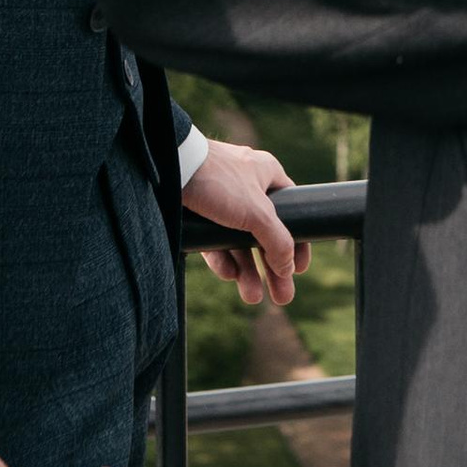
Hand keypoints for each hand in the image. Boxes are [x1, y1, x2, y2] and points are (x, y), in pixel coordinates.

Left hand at [181, 136, 298, 307]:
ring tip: (252, 297)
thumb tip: (289, 268)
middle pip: (265, 235)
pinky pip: (214, 241)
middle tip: (282, 297)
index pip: (292, 213)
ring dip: (247, 271)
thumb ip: (278, 241)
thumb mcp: (258, 213)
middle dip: (273, 268)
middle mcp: (246, 187)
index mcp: (266, 175)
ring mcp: (221, 200)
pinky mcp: (198, 213)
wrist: (168, 169)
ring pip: (239, 242)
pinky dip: (222, 259)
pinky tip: (229, 276)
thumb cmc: (218, 180)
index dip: (298, 242)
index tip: (299, 269)